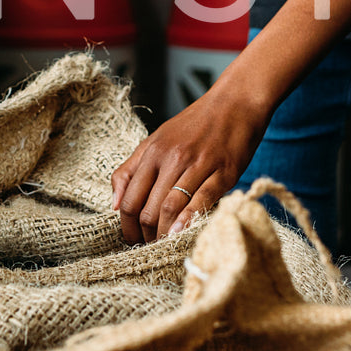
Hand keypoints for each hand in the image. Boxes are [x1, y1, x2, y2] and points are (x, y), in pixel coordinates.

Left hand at [110, 91, 268, 243]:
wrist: (236, 102)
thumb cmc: (196, 124)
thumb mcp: (157, 139)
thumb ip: (132, 169)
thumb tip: (113, 204)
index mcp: (152, 151)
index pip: (129, 198)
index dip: (127, 225)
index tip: (132, 238)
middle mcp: (171, 158)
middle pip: (147, 209)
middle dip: (145, 235)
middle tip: (149, 247)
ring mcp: (198, 164)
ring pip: (170, 207)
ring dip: (164, 234)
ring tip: (164, 245)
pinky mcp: (223, 171)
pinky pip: (201, 200)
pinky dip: (189, 220)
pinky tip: (182, 233)